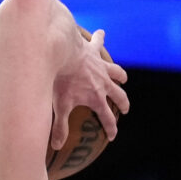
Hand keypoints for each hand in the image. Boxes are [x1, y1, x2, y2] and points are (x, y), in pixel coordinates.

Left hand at [51, 29, 129, 151]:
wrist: (62, 53)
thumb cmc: (60, 80)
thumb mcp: (59, 106)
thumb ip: (59, 127)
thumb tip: (55, 146)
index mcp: (96, 97)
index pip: (107, 117)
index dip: (111, 128)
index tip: (112, 136)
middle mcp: (103, 83)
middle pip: (118, 95)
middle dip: (123, 103)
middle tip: (125, 109)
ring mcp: (100, 66)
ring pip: (117, 71)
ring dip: (121, 75)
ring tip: (123, 78)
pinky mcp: (93, 51)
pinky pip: (99, 43)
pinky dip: (100, 38)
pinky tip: (101, 33)